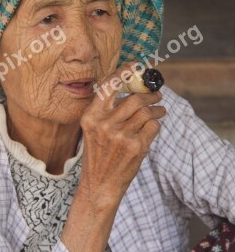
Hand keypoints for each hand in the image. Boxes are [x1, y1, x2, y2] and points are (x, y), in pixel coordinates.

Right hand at [79, 64, 165, 210]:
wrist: (99, 185)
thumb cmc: (99, 156)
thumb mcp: (93, 131)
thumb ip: (107, 111)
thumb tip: (131, 89)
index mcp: (90, 117)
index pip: (108, 85)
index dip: (124, 72)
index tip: (136, 66)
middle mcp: (104, 124)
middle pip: (135, 98)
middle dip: (150, 95)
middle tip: (157, 96)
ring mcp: (120, 136)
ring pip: (147, 111)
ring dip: (157, 109)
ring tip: (160, 111)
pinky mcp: (136, 147)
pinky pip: (153, 126)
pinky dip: (156, 125)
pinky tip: (152, 129)